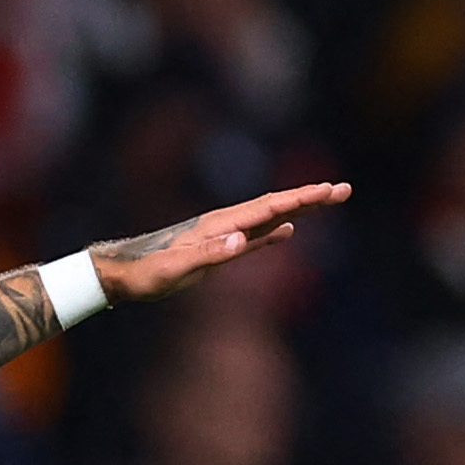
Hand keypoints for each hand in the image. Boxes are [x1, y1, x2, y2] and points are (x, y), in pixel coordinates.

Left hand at [91, 182, 352, 303]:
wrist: (119, 274)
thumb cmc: (145, 274)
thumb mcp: (177, 269)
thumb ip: (211, 253)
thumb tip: (244, 237)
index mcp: (219, 225)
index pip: (268, 208)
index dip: (301, 199)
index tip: (330, 191)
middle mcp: (224, 224)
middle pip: (275, 205)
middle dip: (310, 198)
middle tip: (345, 190)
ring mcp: (221, 234)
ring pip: (268, 217)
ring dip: (298, 210)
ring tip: (327, 200)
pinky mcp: (215, 249)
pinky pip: (253, 236)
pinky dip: (273, 231)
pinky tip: (288, 230)